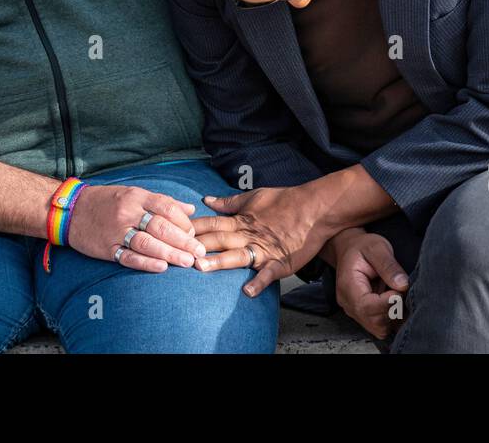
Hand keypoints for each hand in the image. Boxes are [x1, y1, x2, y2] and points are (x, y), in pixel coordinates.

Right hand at [67, 184, 205, 272]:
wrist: (71, 210)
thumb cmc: (106, 201)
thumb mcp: (133, 193)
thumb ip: (162, 202)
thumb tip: (189, 209)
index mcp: (136, 197)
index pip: (166, 207)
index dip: (183, 221)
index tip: (194, 232)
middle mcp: (127, 212)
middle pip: (160, 226)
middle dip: (183, 240)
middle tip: (199, 251)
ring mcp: (116, 231)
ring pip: (147, 243)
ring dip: (170, 253)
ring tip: (187, 262)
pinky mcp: (107, 248)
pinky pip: (128, 257)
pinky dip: (146, 263)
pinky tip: (161, 267)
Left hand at [191, 185, 332, 295]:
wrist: (315, 208)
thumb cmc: (285, 200)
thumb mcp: (254, 196)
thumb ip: (229, 202)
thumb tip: (207, 199)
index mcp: (241, 220)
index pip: (211, 223)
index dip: (192, 228)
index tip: (172, 232)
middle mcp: (249, 234)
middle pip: (218, 240)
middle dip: (197, 246)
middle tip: (177, 252)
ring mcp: (264, 249)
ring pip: (237, 256)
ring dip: (219, 262)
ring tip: (201, 268)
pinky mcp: (280, 262)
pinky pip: (267, 273)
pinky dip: (258, 282)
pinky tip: (247, 291)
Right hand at [333, 231, 409, 340]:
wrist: (349, 249)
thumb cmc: (362, 247)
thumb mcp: (377, 248)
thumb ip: (389, 265)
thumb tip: (403, 285)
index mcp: (348, 286)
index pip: (367, 307)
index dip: (388, 303)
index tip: (400, 289)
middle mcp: (348, 303)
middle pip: (374, 322)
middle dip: (394, 309)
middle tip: (400, 290)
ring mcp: (354, 312)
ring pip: (379, 328)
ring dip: (394, 315)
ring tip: (397, 294)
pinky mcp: (363, 315)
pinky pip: (380, 326)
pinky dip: (391, 318)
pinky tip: (395, 302)